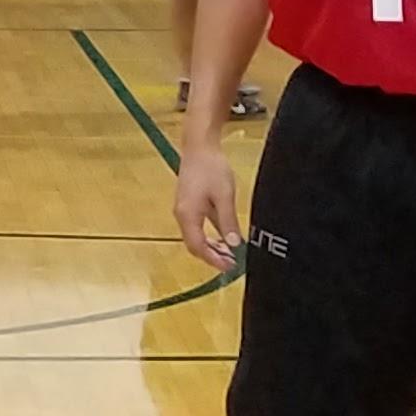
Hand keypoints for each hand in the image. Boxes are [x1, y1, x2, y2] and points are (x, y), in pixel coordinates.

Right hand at [175, 143, 239, 267]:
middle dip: (212, 256)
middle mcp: (182, 215)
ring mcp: (184, 210)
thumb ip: (227, 221)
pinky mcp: (188, 205)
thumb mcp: (224, 196)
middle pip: (194, 245)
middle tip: (233, 263)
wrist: (199, 148)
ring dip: (211, 247)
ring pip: (195, 237)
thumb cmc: (211, 168)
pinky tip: (223, 237)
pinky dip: (209, 236)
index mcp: (188, 215)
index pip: (197, 246)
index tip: (230, 267)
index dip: (213, 259)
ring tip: (230, 253)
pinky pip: (197, 228)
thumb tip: (233, 243)